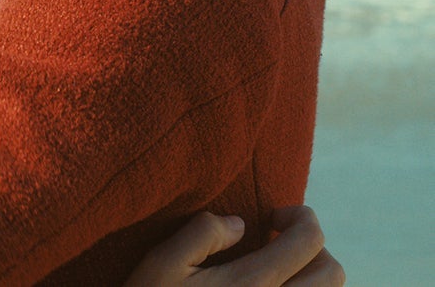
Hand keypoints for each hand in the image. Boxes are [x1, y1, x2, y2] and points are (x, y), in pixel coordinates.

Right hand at [124, 206, 342, 285]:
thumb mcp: (163, 262)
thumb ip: (203, 233)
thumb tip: (240, 224)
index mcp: (253, 284)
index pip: (309, 240)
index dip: (299, 216)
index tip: (270, 217)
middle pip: (333, 272)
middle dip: (313, 246)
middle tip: (278, 241)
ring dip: (313, 276)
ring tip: (278, 269)